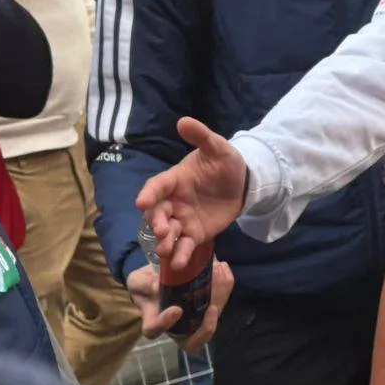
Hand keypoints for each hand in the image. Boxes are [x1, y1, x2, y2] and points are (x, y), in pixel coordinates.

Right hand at [124, 258, 231, 349]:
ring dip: (219, 301)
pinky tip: (223, 268)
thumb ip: (144, 284)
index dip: (165, 323)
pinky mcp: (208, 306)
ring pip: (212, 320)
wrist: (160, 272)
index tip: (176, 309)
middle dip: (205, 328)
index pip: (155, 330)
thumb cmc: (145, 283)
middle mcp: (177, 326)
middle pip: (193, 340)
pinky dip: (225, 286)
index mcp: (155, 321)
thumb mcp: (138, 280)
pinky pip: (221, 301)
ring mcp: (195, 318)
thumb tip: (157, 286)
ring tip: (218, 279)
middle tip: (211, 308)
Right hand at [137, 116, 249, 274]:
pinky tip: (179, 264)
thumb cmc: (224, 163)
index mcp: (175, 179)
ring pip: (169, 233)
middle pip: (158, 213)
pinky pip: (185, 245)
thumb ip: (201, 136)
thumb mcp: (217, 147)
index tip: (141, 202)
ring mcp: (183, 219)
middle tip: (162, 231)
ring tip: (165, 251)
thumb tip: (183, 121)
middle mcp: (174, 201)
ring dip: (165, 242)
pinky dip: (180, 255)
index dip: (149, 194)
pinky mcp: (195, 233)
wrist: (242, 183)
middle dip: (157, 222)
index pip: (158, 186)